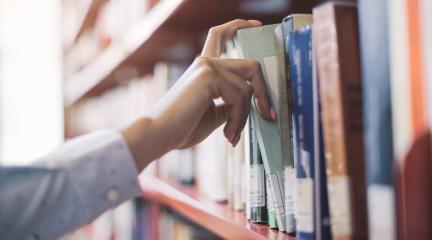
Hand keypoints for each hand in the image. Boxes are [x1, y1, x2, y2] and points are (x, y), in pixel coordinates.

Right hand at [122, 19, 274, 170]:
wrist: (160, 135)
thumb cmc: (182, 128)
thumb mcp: (215, 114)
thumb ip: (231, 103)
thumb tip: (252, 104)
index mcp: (204, 68)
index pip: (221, 35)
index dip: (240, 26)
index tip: (257, 26)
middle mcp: (206, 61)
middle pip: (251, 66)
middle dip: (263, 92)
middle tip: (267, 114)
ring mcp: (207, 66)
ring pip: (248, 86)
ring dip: (246, 115)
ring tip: (232, 134)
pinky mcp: (209, 75)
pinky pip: (241, 96)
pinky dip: (239, 118)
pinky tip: (228, 133)